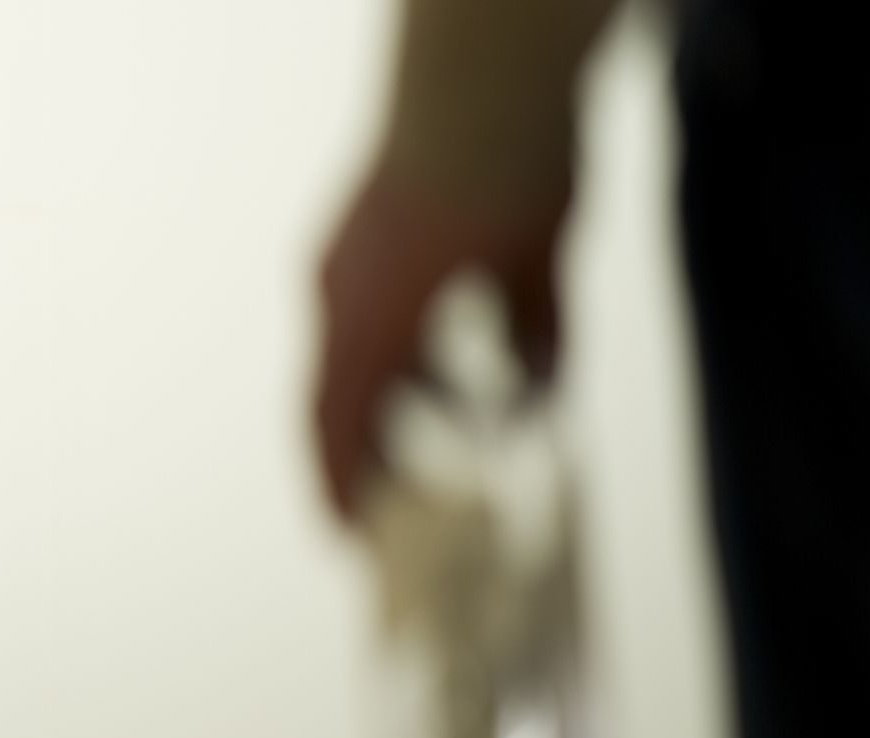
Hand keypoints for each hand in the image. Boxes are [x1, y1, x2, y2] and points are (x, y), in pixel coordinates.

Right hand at [313, 164, 568, 520]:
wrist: (484, 65)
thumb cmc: (506, 164)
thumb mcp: (540, 272)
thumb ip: (535, 345)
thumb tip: (540, 393)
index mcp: (368, 321)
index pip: (334, 430)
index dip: (339, 492)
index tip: (349, 540)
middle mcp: (337, 291)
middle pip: (329, 399)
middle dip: (358, 459)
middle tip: (385, 506)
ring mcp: (341, 253)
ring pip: (347, 351)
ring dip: (383, 398)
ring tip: (435, 428)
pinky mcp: (361, 223)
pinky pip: (361, 307)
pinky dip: (393, 346)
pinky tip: (441, 347)